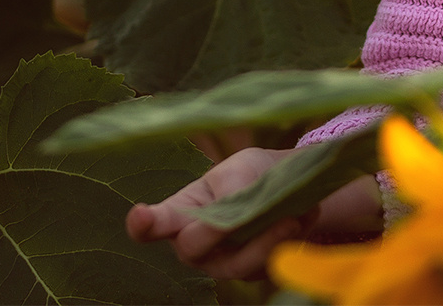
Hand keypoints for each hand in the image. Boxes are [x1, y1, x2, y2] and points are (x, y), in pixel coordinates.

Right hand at [125, 146, 381, 280]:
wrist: (290, 187)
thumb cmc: (250, 174)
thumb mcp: (240, 169)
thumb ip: (231, 190)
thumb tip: (233, 215)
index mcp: (182, 213)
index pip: (155, 223)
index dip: (145, 223)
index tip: (140, 215)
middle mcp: (195, 246)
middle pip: (193, 247)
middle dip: (215, 230)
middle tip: (239, 214)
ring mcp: (224, 264)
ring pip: (237, 264)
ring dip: (265, 240)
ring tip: (290, 218)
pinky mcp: (253, 273)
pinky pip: (267, 265)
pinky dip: (289, 238)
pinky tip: (303, 215)